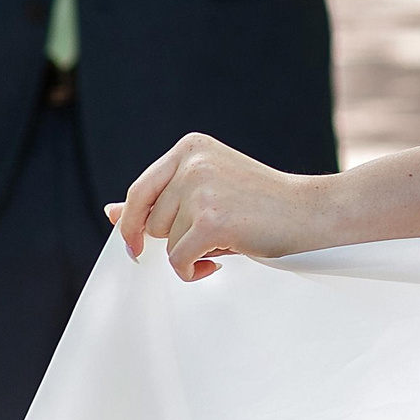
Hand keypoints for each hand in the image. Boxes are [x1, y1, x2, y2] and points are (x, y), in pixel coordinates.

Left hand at [108, 132, 339, 280]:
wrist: (311, 213)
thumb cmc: (260, 205)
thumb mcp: (207, 192)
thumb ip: (161, 200)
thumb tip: (108, 212)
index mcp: (191, 147)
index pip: (140, 190)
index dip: (130, 224)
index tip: (135, 247)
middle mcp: (193, 162)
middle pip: (151, 220)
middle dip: (174, 237)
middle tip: (212, 234)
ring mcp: (202, 189)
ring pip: (167, 242)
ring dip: (189, 252)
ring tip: (225, 241)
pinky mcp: (211, 219)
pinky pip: (178, 261)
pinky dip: (192, 271)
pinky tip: (217, 263)